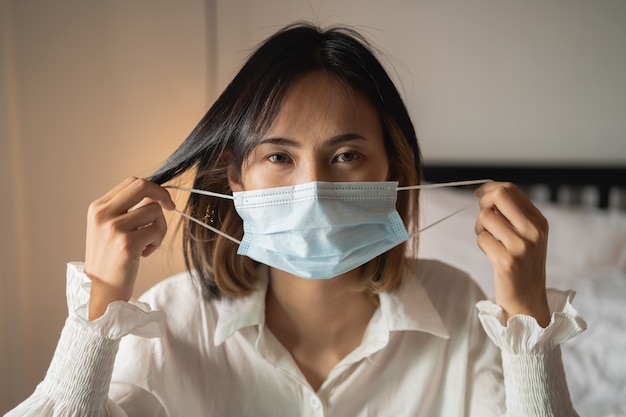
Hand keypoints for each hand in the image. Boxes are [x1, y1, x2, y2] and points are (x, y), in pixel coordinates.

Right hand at [85, 177, 174, 319]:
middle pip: (142, 186)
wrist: (102, 290)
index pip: (131, 182)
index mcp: (97, 207)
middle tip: (171, 208)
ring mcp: (113, 228)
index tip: (162, 201)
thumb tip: (155, 197)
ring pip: (154, 211)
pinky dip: (156, 242)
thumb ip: (128, 210)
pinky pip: (156, 230)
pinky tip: (144, 254)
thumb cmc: (110, 259)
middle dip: (162, 194)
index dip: (152, 188)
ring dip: (159, 228)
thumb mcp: (110, 229)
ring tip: (147, 244)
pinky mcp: (126, 243)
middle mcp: (103, 214)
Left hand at [474, 182, 550, 326]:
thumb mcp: (526, 236)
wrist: (527, 300)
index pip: (510, 189)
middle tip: (484, 217)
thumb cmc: (521, 265)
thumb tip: (487, 192)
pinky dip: (482, 244)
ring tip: (490, 241)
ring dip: (480, 228)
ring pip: (485, 217)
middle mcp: (533, 230)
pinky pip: (482, 238)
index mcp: (538, 221)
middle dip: (483, 201)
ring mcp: (521, 245)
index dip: (489, 188)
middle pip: (499, 195)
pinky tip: (491, 254)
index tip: (480, 196)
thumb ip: (512, 214)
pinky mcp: (506, 260)